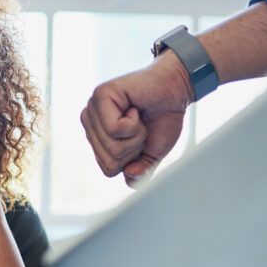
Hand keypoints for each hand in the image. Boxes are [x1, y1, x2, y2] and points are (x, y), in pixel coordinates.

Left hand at [80, 52, 193, 186]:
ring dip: (136, 135)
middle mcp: (90, 123)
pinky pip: (115, 129)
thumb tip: (130, 176)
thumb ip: (140, 172)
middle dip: (134, 148)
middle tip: (141, 126)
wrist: (176, 90)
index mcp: (97, 138)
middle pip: (110, 160)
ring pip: (113, 147)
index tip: (140, 139)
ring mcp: (92, 109)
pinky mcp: (100, 96)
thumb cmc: (161, 119)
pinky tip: (134, 108)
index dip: (132, 160)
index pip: (108, 169)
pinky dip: (134, 123)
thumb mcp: (151, 154)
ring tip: (138, 116)